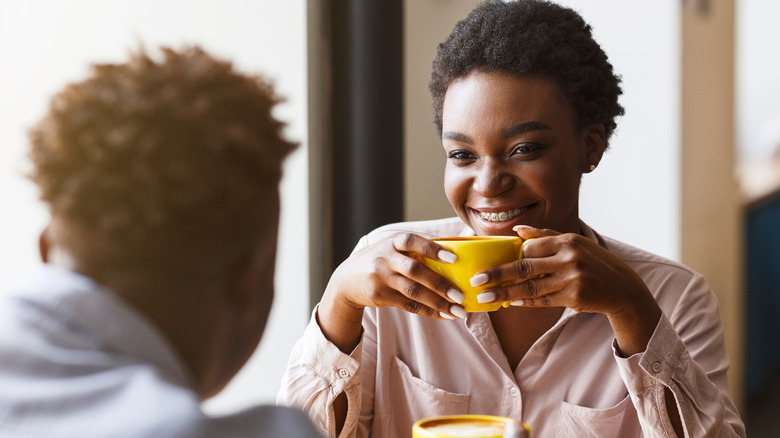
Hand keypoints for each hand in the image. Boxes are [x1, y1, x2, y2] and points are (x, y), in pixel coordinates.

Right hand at [325, 232, 465, 319]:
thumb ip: (417, 249)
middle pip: (415, 271)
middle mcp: (386, 259)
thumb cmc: (381, 260)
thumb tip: (457, 251)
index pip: (413, 242)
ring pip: (413, 292)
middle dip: (439, 284)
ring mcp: (382, 278)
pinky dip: (428, 311)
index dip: (433, 249)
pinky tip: (444, 314)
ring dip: (437, 302)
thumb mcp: (392, 247)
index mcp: (393, 242)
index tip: (453, 258)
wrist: (347, 279)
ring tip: (458, 310)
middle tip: (460, 295)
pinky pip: (409, 305)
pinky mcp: (380, 296)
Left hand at [473, 226, 660, 354]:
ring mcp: (572, 278)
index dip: (509, 257)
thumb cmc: (594, 262)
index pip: (529, 247)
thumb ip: (545, 237)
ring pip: (530, 287)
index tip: (488, 263)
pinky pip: (542, 300)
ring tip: (486, 297)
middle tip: (476, 281)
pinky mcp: (574, 297)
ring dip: (505, 293)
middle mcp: (569, 258)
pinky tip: (510, 302)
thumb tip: (517, 231)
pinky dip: (524, 302)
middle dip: (497, 274)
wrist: (623, 288)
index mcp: (567, 241)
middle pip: (524, 266)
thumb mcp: (574, 243)